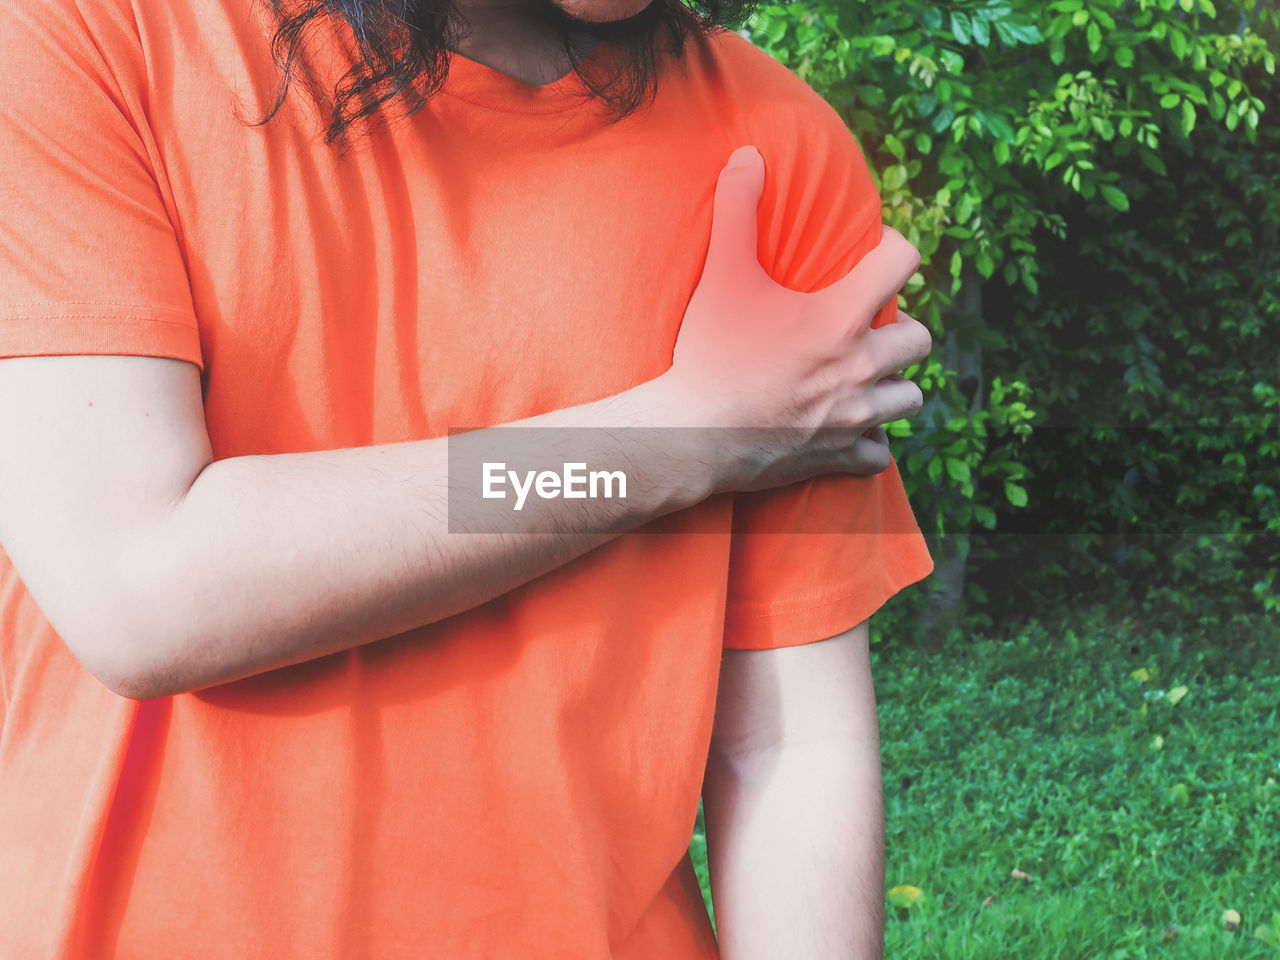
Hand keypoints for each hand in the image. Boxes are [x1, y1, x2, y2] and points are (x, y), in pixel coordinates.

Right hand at [661, 144, 931, 493]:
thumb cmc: (709, 354)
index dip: (895, 249)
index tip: (874, 256)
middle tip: (868, 327)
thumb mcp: (721, 277)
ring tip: (865, 378)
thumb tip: (747, 155)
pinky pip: (879, 454)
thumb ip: (737, 210)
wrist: (692, 437)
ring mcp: (855, 417)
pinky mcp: (839, 457)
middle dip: (900, 329)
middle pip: (920, 339)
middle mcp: (861, 368)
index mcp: (842, 318)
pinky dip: (869, 443)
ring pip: (909, 398)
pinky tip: (848, 429)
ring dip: (893, 385)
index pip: (903, 262)